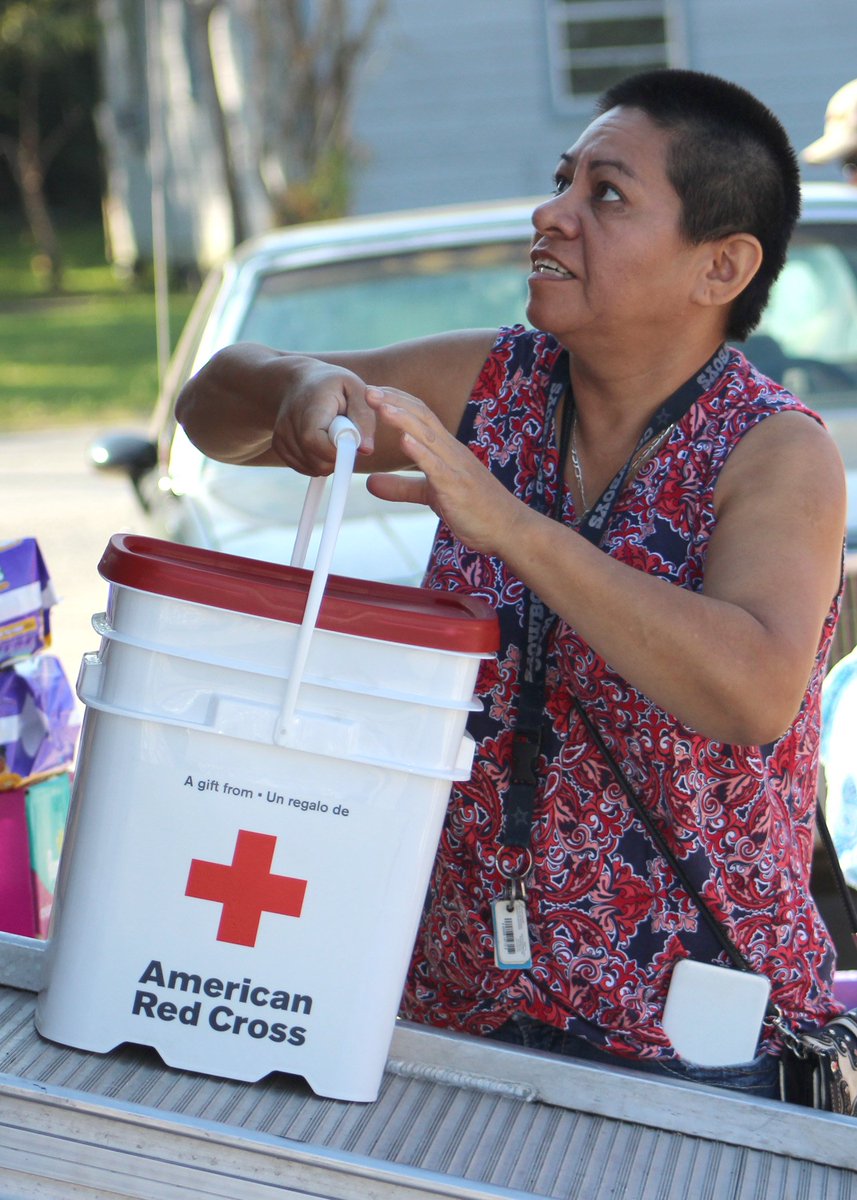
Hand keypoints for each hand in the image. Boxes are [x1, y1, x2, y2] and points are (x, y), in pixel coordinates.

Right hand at [268, 358, 380, 475]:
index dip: (338, 451)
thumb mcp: (356, 389)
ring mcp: (281, 435)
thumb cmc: (333, 384)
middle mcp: (290, 423)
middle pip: (316, 462)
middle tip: (345, 438)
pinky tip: (321, 443)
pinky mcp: (278, 445)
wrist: (300, 381)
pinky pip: (303, 468)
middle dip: (338, 457)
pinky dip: (317, 462)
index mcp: (310, 407)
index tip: (352, 443)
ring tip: (332, 436)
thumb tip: (366, 449)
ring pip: (312, 468)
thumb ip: (364, 418)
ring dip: (329, 460)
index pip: (315, 442)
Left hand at [364, 387, 521, 554]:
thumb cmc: (475, 509)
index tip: (372, 393)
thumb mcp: (430, 495)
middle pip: (422, 418)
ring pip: (428, 436)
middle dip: (395, 402)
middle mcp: (452, 452)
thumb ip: (401, 487)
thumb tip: (370, 483)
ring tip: (381, 405)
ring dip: (403, 418)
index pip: (421, 416)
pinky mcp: (457, 488)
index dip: (397, 402)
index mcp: (446, 450)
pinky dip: (420, 452)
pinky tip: (404, 440)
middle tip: (368, 389)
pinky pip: (437, 466)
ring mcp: (456, 468)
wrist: (509, 528)